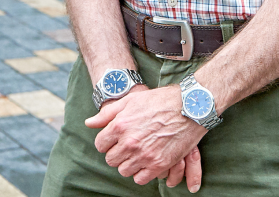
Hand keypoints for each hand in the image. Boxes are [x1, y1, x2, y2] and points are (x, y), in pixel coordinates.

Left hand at [86, 85, 206, 190]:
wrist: (189, 107)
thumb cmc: (160, 101)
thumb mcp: (131, 100)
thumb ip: (107, 114)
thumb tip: (89, 123)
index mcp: (120, 125)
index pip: (100, 145)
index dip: (107, 142)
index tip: (116, 139)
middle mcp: (130, 142)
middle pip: (111, 160)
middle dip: (117, 153)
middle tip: (129, 146)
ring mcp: (144, 155)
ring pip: (124, 170)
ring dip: (129, 164)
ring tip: (138, 153)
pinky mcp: (158, 164)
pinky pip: (140, 179)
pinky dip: (141, 172)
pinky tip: (147, 161)